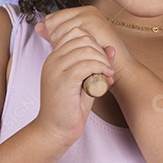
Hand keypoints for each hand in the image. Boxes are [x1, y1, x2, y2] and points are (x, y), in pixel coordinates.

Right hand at [31, 6, 131, 146]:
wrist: (55, 130)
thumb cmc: (69, 108)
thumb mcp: (85, 81)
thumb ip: (95, 64)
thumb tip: (111, 48)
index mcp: (55, 57)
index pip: (75, 32)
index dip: (93, 43)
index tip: (101, 61)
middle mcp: (52, 60)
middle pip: (82, 38)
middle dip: (99, 51)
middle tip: (107, 69)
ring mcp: (56, 69)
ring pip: (85, 50)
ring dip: (102, 61)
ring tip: (107, 76)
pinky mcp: (63, 81)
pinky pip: (86, 64)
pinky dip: (100, 69)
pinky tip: (105, 80)